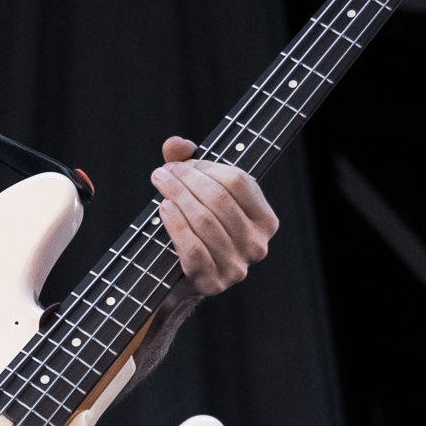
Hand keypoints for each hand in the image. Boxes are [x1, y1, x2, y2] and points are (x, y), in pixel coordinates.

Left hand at [151, 137, 278, 295]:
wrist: (183, 277)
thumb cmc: (196, 229)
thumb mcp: (198, 194)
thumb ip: (189, 164)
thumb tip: (176, 143)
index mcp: (265, 221)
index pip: (239, 182)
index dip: (206, 167)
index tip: (182, 163)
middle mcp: (257, 245)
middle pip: (219, 199)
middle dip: (186, 179)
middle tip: (163, 172)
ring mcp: (237, 267)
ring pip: (204, 221)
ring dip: (177, 196)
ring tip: (160, 184)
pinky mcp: (212, 282)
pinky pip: (192, 247)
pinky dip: (176, 224)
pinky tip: (164, 209)